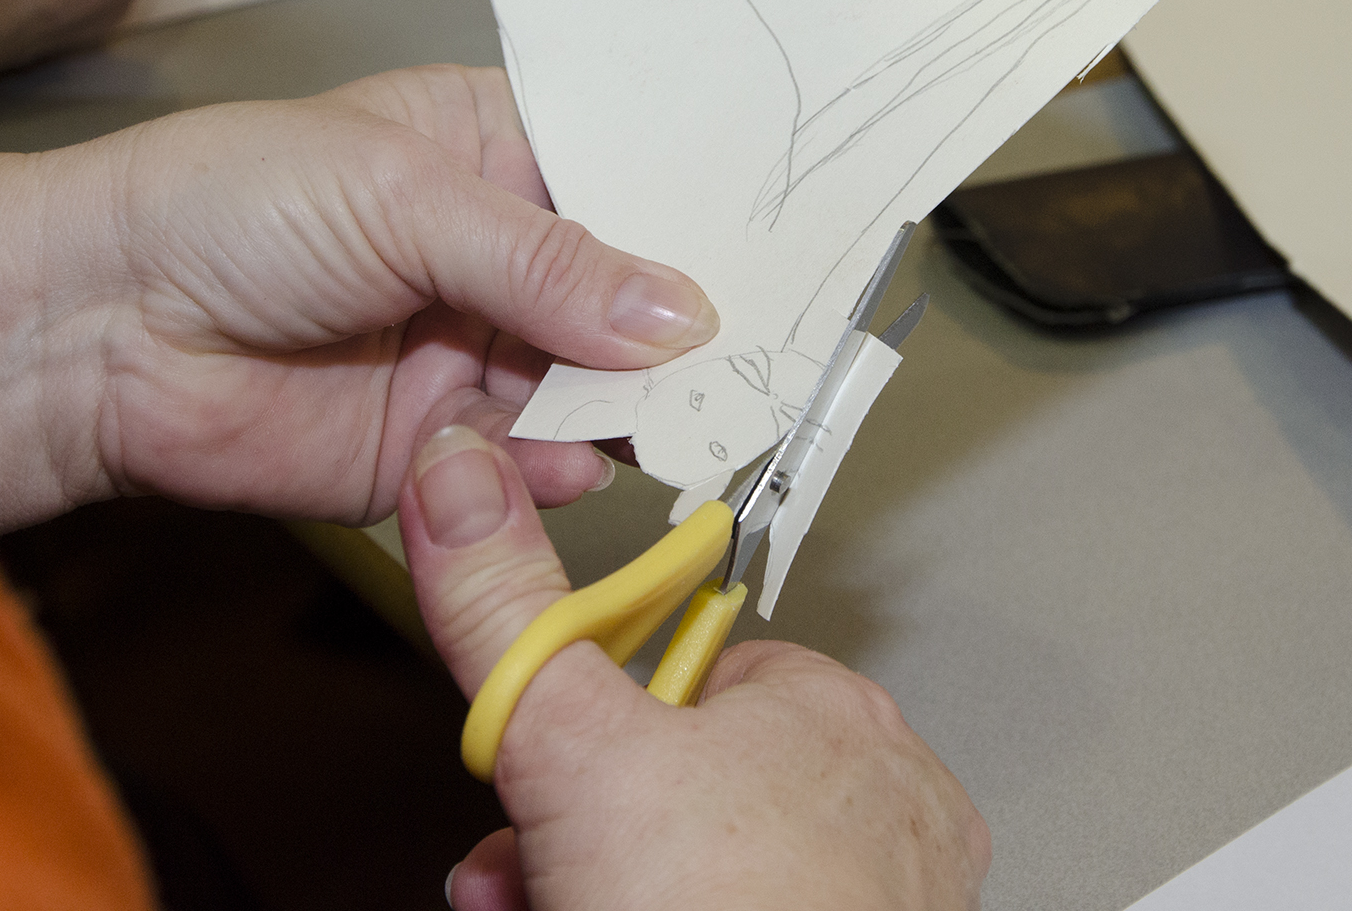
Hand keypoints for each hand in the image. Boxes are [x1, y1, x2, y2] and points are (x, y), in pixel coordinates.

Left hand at [0, 66, 720, 532]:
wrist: (91, 329)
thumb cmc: (227, 203)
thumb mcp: (402, 196)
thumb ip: (547, 261)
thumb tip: (684, 313)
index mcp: (496, 149)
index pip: (633, 177)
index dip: (703, 212)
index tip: (787, 245)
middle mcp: (500, 255)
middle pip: (630, 295)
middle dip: (685, 325)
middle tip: (757, 350)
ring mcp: (475, 355)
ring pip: (595, 387)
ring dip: (633, 404)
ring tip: (677, 412)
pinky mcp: (441, 448)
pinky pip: (533, 462)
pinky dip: (561, 466)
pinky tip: (569, 455)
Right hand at [399, 426, 990, 910]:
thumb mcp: (569, 746)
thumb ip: (506, 611)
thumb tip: (461, 483)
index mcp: (827, 707)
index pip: (685, 679)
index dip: (588, 732)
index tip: (545, 775)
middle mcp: (882, 796)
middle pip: (691, 789)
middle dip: (586, 831)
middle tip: (531, 872)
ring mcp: (890, 899)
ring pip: (720, 872)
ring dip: (616, 887)